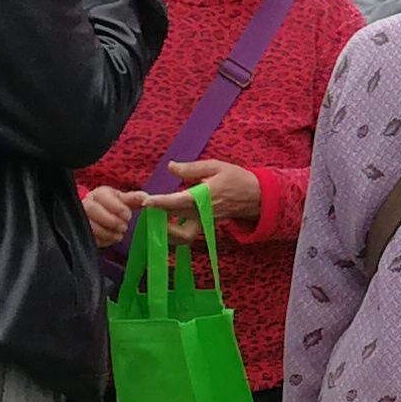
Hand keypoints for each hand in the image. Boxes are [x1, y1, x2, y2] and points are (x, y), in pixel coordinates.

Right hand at [79, 185, 140, 248]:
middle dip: (110, 220)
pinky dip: (100, 240)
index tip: (128, 216)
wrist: (100, 216)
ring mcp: (81, 217)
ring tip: (118, 236)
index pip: (103, 196)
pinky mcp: (80, 231)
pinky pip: (88, 236)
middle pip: (92, 209)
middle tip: (123, 227)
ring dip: (106, 232)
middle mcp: (87, 203)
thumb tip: (146, 198)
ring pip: (88, 223)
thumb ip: (134, 199)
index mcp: (99, 194)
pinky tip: (109, 240)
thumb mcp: (123, 201)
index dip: (116, 206)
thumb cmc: (114, 206)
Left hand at [139, 156, 262, 239]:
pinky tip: (165, 222)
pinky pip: (186, 235)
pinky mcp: (205, 227)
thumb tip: (171, 166)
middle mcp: (202, 212)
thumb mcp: (216, 166)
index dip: (161, 202)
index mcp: (204, 196)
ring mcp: (204, 222)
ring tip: (154, 217)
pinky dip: (174, 233)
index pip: (179, 201)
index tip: (147, 202)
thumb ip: (192, 168)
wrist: (256, 196)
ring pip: (180, 233)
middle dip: (157, 214)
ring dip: (165, 228)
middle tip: (143, 205)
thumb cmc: (236, 178)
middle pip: (175, 218)